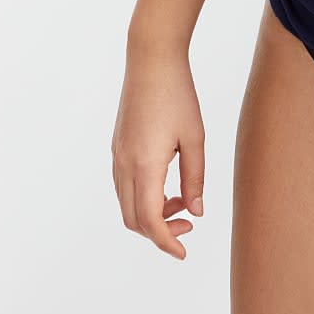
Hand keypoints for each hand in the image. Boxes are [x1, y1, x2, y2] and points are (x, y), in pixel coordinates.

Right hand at [110, 45, 205, 259]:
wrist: (151, 61)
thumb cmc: (178, 95)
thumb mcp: (195, 138)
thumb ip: (195, 178)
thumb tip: (196, 211)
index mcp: (145, 165)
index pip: (150, 220)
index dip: (166, 241)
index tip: (183, 252)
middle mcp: (124, 165)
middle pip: (134, 219)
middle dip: (160, 231)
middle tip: (189, 224)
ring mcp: (117, 157)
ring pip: (127, 204)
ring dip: (152, 214)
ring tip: (182, 202)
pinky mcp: (117, 148)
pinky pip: (125, 187)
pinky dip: (144, 197)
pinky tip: (168, 185)